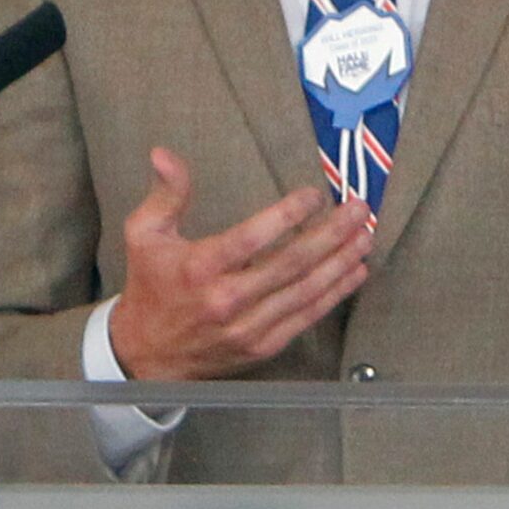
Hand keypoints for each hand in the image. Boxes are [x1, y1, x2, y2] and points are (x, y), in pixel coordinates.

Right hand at [107, 148, 371, 379]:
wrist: (146, 354)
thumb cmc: (150, 287)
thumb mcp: (144, 234)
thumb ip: (166, 194)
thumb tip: (165, 154)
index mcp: (200, 267)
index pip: (253, 238)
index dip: (288, 215)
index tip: (314, 195)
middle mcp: (226, 299)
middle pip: (291, 263)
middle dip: (331, 234)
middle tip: (358, 210)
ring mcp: (248, 327)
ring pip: (306, 291)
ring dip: (341, 262)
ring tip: (365, 235)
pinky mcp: (262, 345)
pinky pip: (306, 317)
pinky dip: (335, 294)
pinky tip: (355, 272)